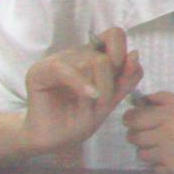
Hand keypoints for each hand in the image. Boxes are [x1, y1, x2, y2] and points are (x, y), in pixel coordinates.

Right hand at [19, 29, 141, 155]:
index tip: (122, 74)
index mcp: (94, 54)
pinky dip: (82, 83)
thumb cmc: (83, 117)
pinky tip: (90, 96)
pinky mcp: (39, 71)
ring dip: (101, 87)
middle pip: (105, 54)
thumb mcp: (114, 98)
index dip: (122, 52)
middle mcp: (77, 53)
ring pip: (91, 61)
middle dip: (113, 81)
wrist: (56, 139)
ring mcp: (58, 60)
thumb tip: (135, 53)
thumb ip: (127, 77)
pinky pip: (64, 68)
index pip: (114, 35)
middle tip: (106, 100)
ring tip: (95, 104)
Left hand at [123, 94, 173, 173]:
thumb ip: (167, 100)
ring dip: (151, 151)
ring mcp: (169, 156)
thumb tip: (143, 99)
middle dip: (140, 135)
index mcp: (172, 115)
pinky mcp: (173, 173)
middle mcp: (166, 135)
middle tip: (154, 135)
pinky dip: (163, 165)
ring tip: (169, 148)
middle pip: (134, 137)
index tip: (136, 121)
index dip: (132, 119)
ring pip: (142, 154)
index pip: (133, 118)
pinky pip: (155, 169)